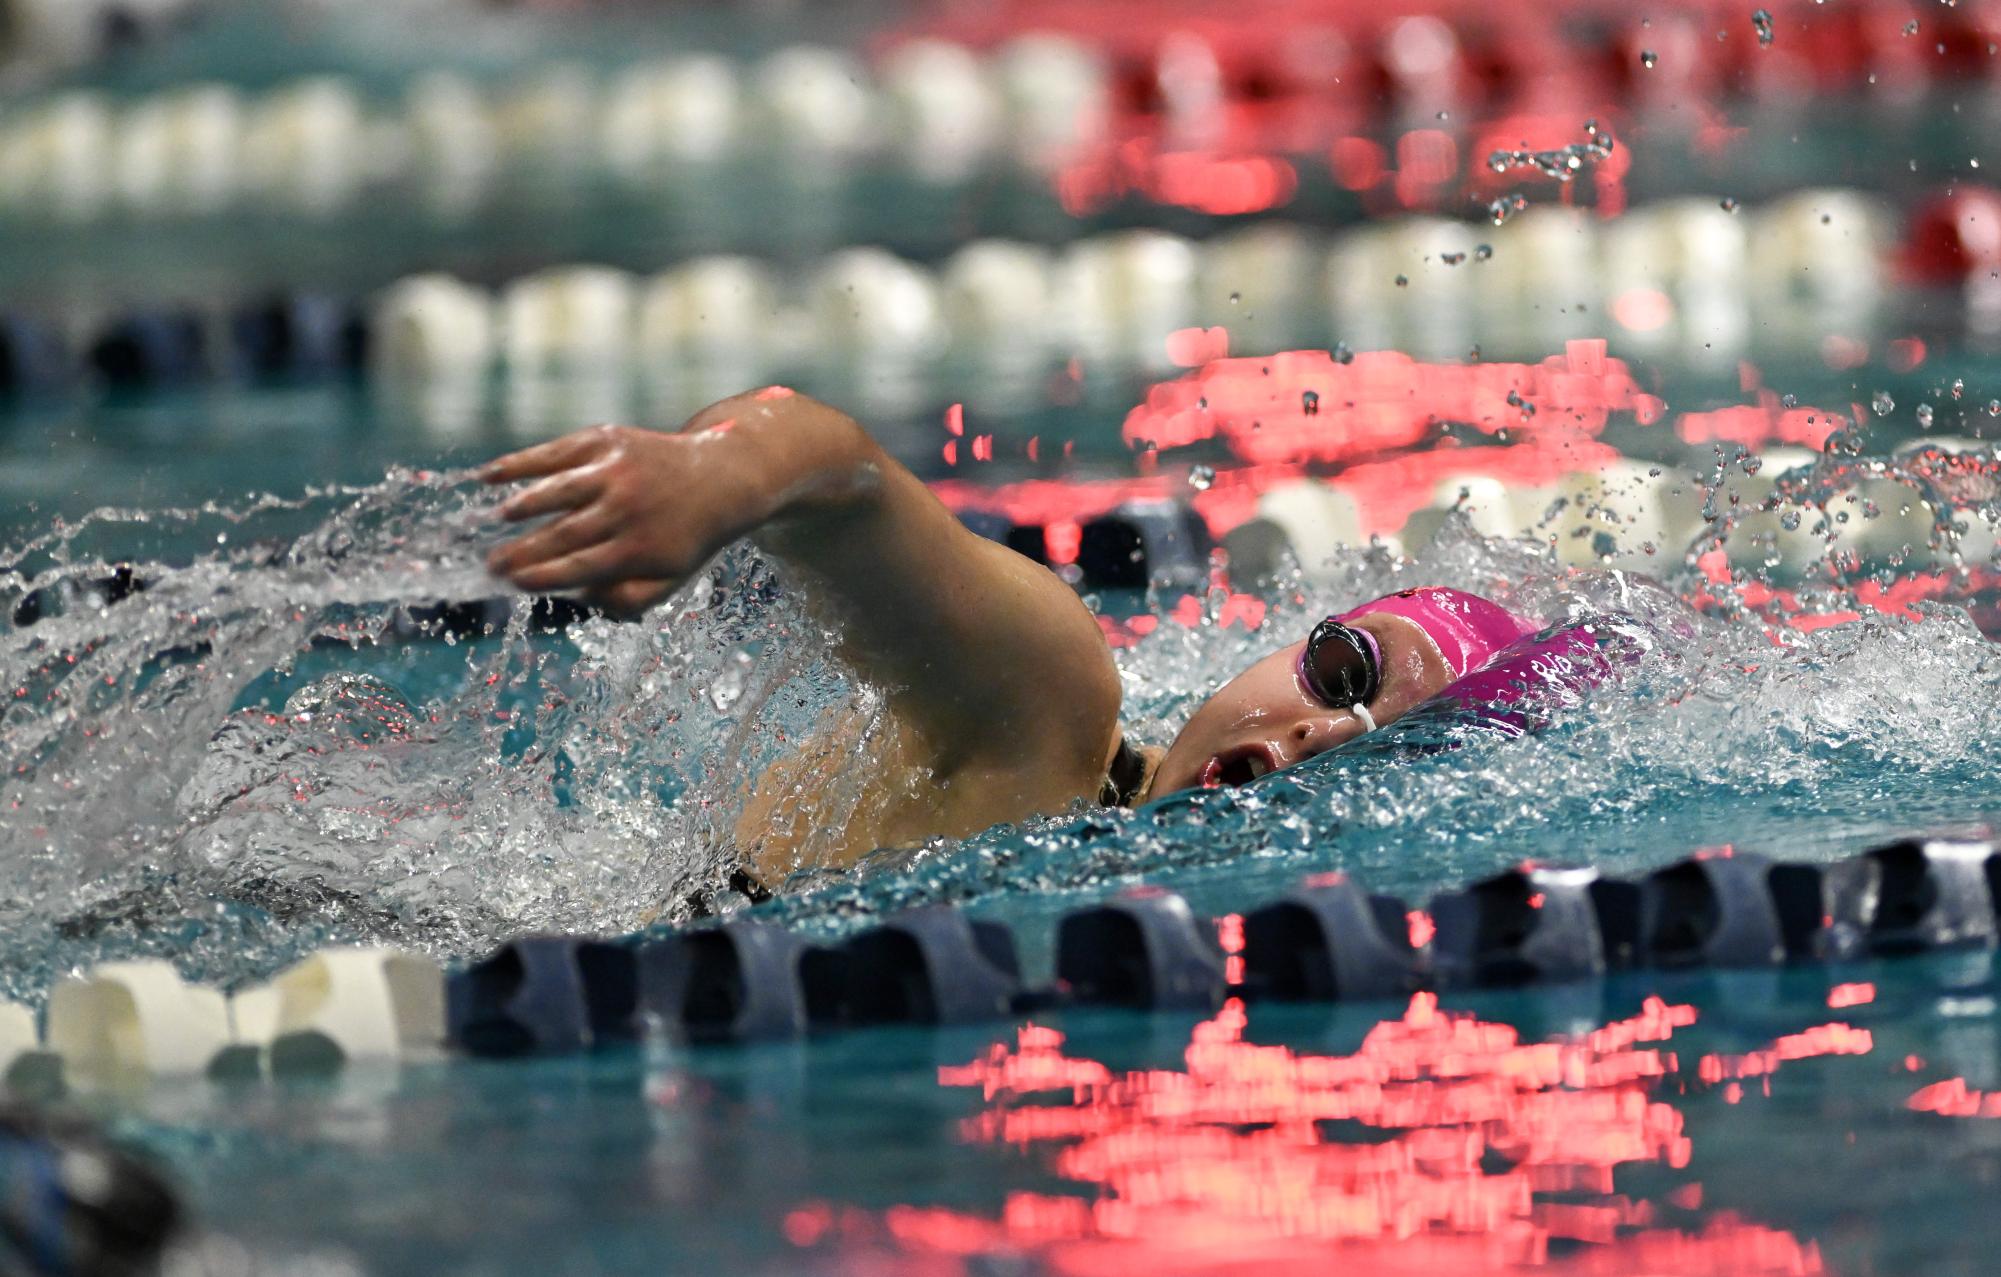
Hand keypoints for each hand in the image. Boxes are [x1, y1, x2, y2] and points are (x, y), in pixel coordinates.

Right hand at [481, 423, 756, 617]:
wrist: (718, 477)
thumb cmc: (683, 536)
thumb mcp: (669, 579)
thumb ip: (628, 598)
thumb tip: (580, 597)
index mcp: (638, 547)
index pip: (578, 567)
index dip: (542, 576)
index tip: (512, 583)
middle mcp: (625, 508)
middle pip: (562, 533)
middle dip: (522, 550)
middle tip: (492, 564)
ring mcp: (614, 470)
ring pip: (558, 490)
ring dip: (523, 505)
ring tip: (497, 519)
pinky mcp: (606, 440)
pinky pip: (554, 452)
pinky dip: (520, 463)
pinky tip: (488, 475)